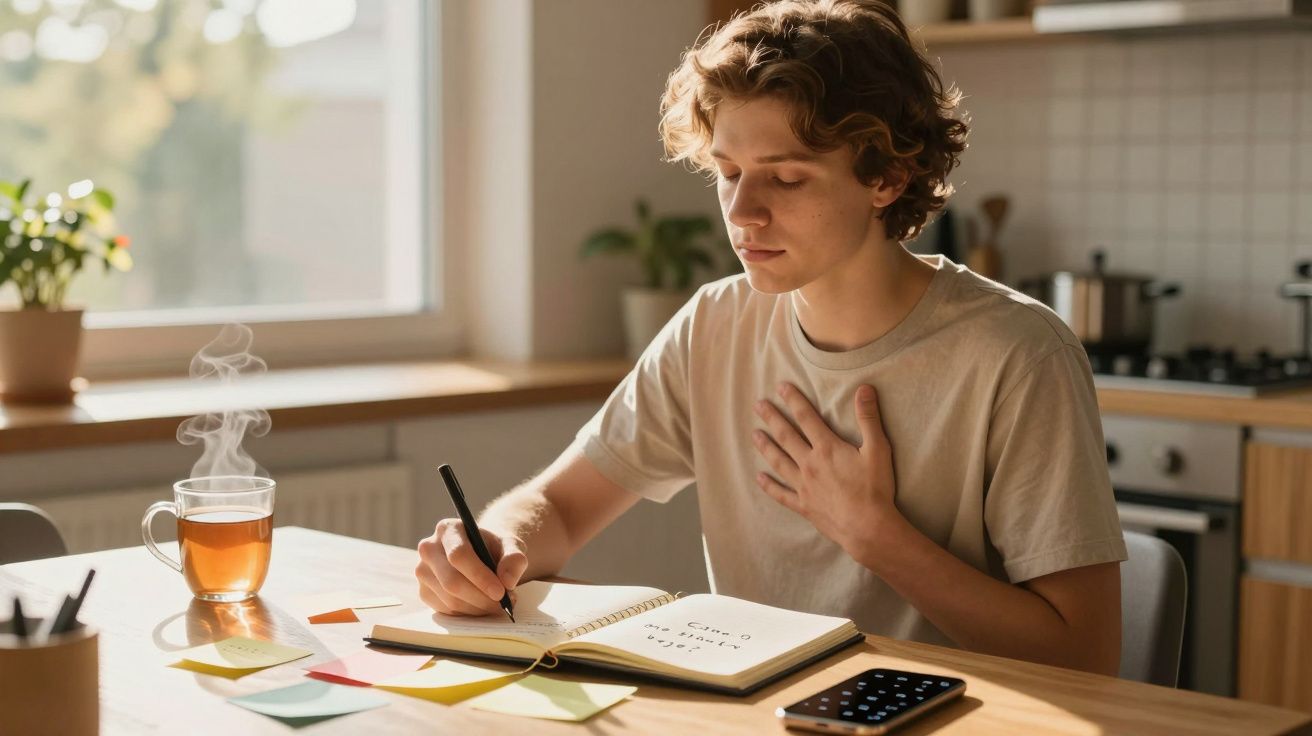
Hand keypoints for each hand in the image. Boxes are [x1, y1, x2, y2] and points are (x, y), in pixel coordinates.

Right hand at [415, 518, 527, 615]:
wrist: (481, 554)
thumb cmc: (493, 548)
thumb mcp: (510, 545)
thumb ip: (514, 558)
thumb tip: (507, 581)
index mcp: (448, 529)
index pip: (459, 555)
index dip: (480, 576)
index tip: (500, 592)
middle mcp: (429, 548)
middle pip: (452, 581)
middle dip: (481, 598)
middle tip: (503, 604)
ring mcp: (423, 571)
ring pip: (450, 599)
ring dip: (478, 608)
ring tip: (497, 604)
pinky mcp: (424, 592)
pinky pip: (446, 610)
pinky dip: (468, 613)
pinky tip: (482, 605)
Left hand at [751, 382, 898, 557]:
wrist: (868, 528)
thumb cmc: (875, 489)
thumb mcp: (878, 449)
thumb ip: (868, 418)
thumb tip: (864, 388)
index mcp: (827, 448)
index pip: (806, 418)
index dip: (793, 400)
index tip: (781, 387)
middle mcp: (810, 464)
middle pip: (786, 436)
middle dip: (772, 418)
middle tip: (758, 405)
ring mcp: (804, 486)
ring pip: (779, 462)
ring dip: (766, 447)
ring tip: (754, 435)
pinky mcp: (804, 505)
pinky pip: (781, 494)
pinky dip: (769, 486)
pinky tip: (759, 478)